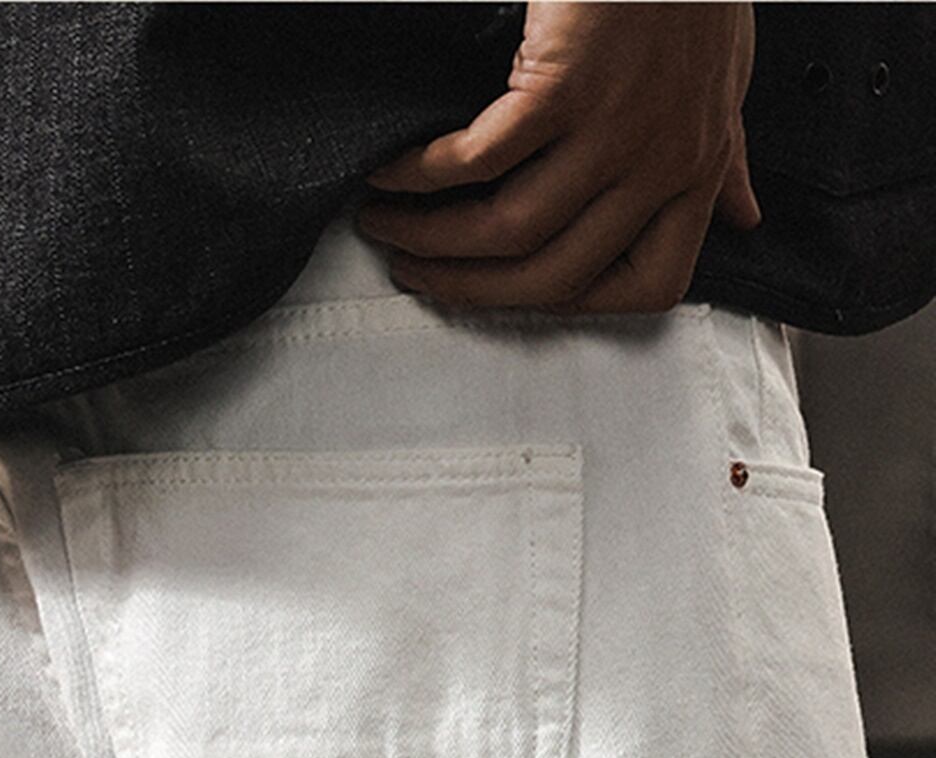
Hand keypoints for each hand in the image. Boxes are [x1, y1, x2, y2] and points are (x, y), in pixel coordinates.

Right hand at [356, 2, 759, 313]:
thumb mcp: (728, 84)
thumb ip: (727, 160)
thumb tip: (739, 216)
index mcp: (697, 172)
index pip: (646, 286)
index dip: (573, 307)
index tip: (513, 292)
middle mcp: (661, 163)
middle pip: (553, 275)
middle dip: (468, 288)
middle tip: (415, 273)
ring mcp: (615, 127)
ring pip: (508, 229)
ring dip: (431, 237)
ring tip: (385, 225)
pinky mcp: (566, 83)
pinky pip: (479, 159)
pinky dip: (424, 173)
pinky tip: (393, 171)